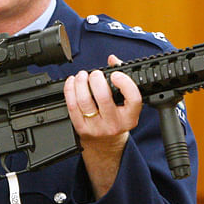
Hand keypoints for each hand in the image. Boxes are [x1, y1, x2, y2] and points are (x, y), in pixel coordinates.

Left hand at [64, 55, 141, 197]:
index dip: (125, 83)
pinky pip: (72, 106)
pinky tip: (72, 82)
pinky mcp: (81, 128)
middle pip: (104, 97)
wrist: (106, 144)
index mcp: (130, 117)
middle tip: (95, 74)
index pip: (133, 98)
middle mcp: (115, 124)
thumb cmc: (117, 118)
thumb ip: (122, 79)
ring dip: (81, 82)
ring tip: (82, 75)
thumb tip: (112, 59)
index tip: (115, 74)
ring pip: (85, 100)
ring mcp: (97, 128)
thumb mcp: (126, 103)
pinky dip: (70, 90)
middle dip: (96, 79)